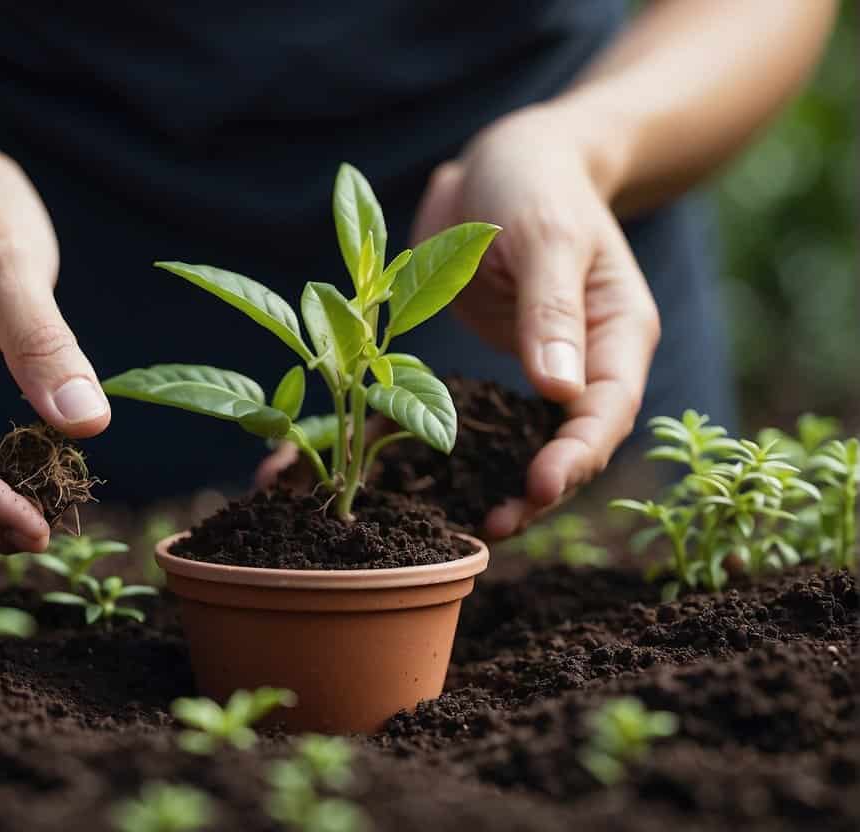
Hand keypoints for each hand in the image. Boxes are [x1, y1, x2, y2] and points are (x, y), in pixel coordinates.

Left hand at [412, 105, 660, 538]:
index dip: (577, 454)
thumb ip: (551, 312)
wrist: (506, 158)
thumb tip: (559, 392)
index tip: (541, 485)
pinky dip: (458, 449)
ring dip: (501, 481)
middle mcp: (586, 361)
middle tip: (495, 525)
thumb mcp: (546, 236)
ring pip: (529, 441)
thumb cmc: (535, 182)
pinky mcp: (502, 366)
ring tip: (466, 523)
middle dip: (540, 487)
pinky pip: (483, 416)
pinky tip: (423, 480)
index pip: (607, 408)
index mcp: (619, 332)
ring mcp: (543, 368)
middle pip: (573, 442)